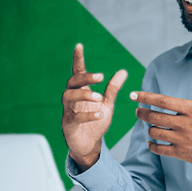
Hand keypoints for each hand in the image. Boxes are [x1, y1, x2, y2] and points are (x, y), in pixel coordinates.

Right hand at [62, 43, 126, 170]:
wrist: (89, 144)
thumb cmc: (95, 121)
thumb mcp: (107, 104)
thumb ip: (113, 89)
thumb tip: (123, 71)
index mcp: (81, 91)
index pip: (78, 72)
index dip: (78, 59)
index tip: (79, 45)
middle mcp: (72, 99)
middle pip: (72, 82)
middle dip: (85, 78)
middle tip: (100, 76)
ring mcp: (68, 111)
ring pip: (69, 97)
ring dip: (84, 95)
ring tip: (99, 97)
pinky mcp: (68, 125)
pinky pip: (75, 117)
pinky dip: (88, 115)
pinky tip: (100, 115)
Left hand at [132, 68, 191, 186]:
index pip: (163, 101)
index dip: (146, 97)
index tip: (134, 95)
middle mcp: (184, 123)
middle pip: (154, 116)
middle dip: (142, 113)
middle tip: (137, 111)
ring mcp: (181, 139)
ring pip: (155, 132)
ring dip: (149, 128)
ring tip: (149, 126)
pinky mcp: (182, 153)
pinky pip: (160, 149)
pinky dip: (152, 145)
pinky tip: (152, 143)